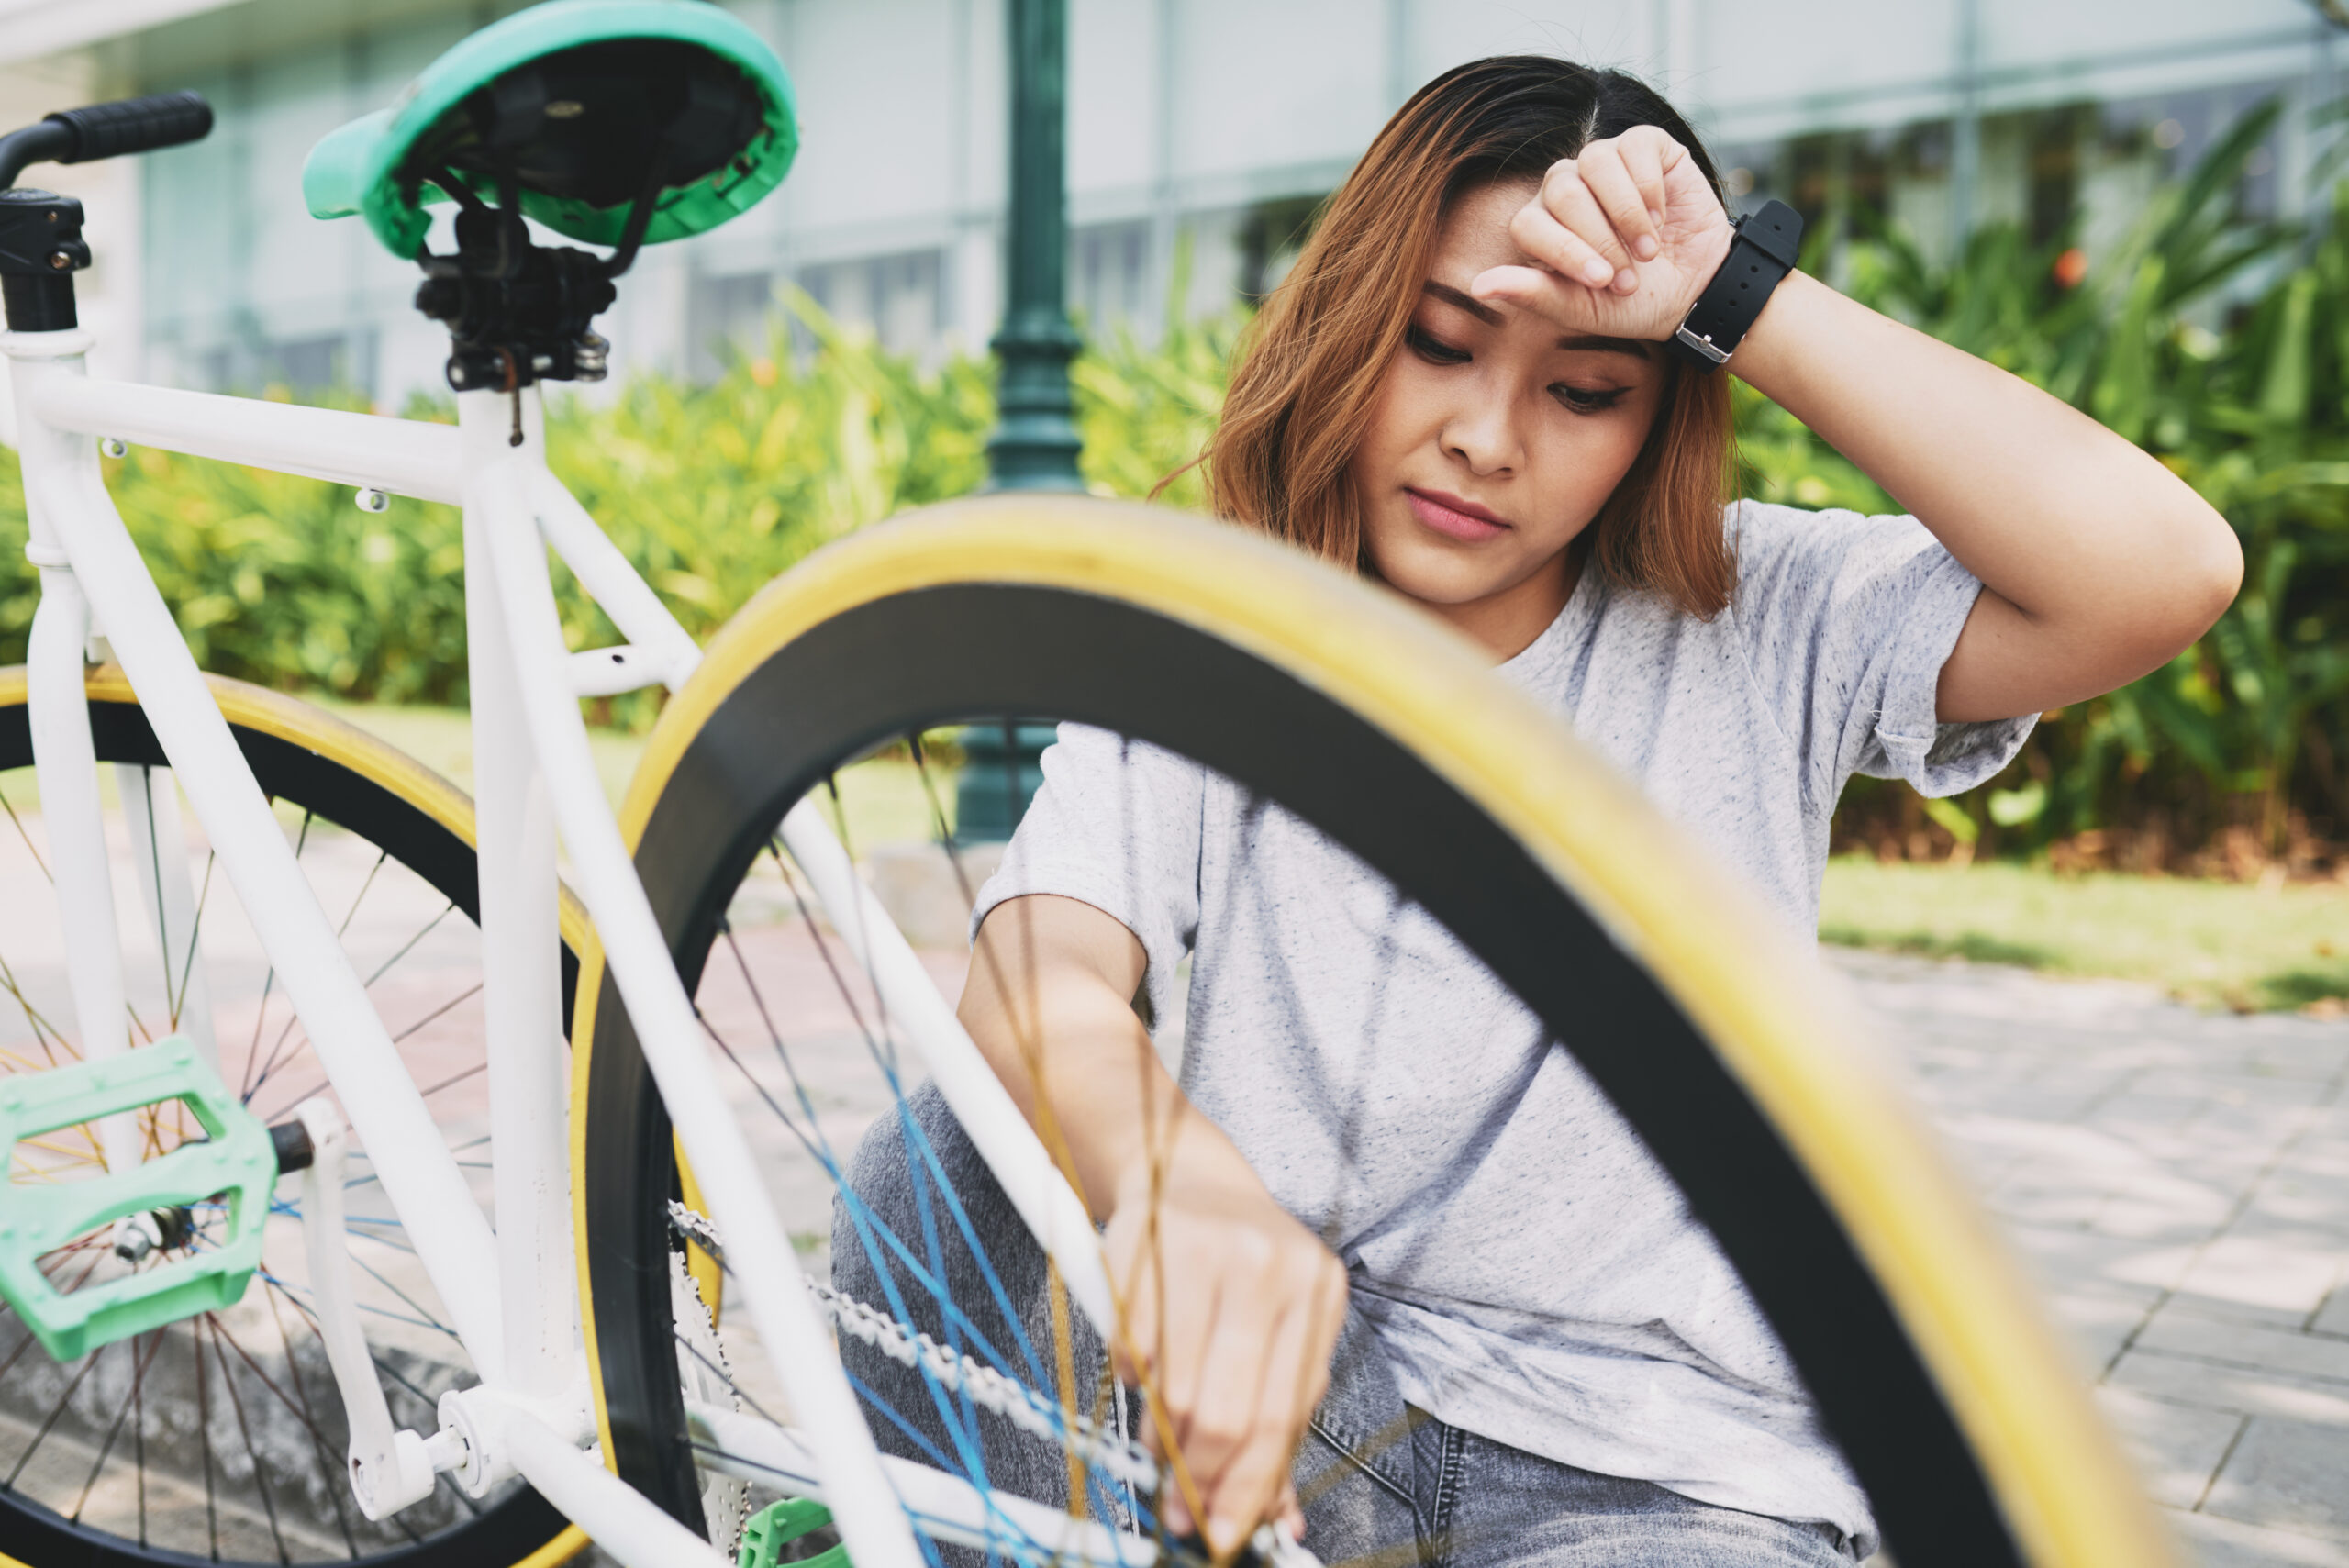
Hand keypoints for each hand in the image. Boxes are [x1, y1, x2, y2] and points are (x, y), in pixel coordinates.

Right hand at [1104, 1156, 1347, 1557]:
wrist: (1190, 1179)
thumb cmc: (1237, 1273)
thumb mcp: (1277, 1335)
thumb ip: (1276, 1421)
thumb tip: (1277, 1523)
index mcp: (1318, 1296)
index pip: (1283, 1417)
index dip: (1248, 1488)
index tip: (1221, 1533)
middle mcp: (1275, 1268)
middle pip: (1231, 1409)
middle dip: (1199, 1476)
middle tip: (1177, 1508)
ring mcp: (1214, 1250)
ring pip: (1177, 1387)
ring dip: (1160, 1436)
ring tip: (1156, 1445)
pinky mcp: (1153, 1243)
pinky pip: (1132, 1346)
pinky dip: (1130, 1381)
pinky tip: (1138, 1377)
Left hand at [1469, 125, 1734, 342]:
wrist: (1694, 290)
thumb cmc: (1632, 303)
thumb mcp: (1581, 310)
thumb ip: (1533, 295)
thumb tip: (1478, 286)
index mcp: (1542, 226)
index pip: (1528, 223)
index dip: (1564, 251)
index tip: (1600, 282)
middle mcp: (1566, 188)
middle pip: (1562, 192)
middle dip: (1600, 239)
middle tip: (1628, 276)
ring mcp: (1603, 164)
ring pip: (1595, 162)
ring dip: (1626, 214)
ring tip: (1648, 250)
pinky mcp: (1644, 146)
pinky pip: (1634, 148)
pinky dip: (1650, 189)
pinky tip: (1663, 218)